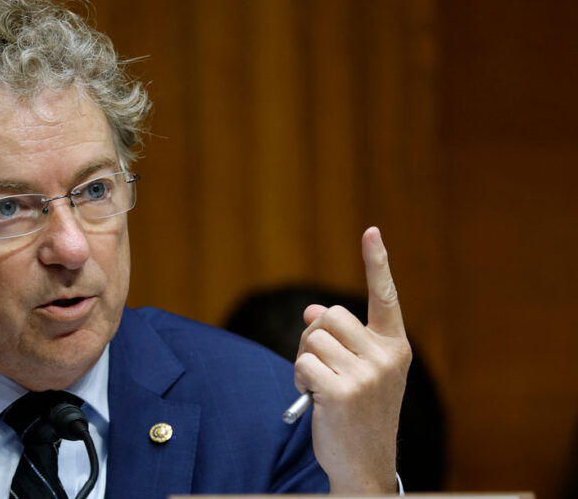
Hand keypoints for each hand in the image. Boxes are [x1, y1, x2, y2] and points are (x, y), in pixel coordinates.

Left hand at [294, 227, 411, 492]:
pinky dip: (299, 379)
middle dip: (315, 337)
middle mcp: (386, 357)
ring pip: (312, 339)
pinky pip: (302, 363)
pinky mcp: (341, 392)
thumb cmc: (357, 413)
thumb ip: (339, 339)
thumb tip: (311, 312)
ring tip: (321, 387)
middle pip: (329, 316)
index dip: (377, 262)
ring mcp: (366, 375)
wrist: (364, 464)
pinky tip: (315, 400)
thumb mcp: (356, 371)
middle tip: (323, 368)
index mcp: (395, 347)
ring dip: (305, 361)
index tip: (371, 230)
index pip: (385, 297)